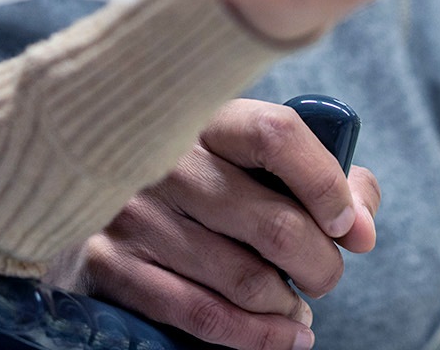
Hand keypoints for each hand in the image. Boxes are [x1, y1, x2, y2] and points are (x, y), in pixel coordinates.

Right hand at [48, 100, 379, 349]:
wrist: (75, 167)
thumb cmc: (196, 166)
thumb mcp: (246, 148)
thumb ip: (316, 167)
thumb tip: (363, 220)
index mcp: (202, 112)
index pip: (277, 134)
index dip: (327, 184)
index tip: (352, 224)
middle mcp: (164, 157)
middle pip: (276, 224)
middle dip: (322, 266)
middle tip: (325, 274)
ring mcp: (132, 210)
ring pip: (246, 280)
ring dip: (288, 306)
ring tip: (296, 306)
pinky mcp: (108, 261)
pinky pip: (201, 315)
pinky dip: (258, 338)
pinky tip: (283, 335)